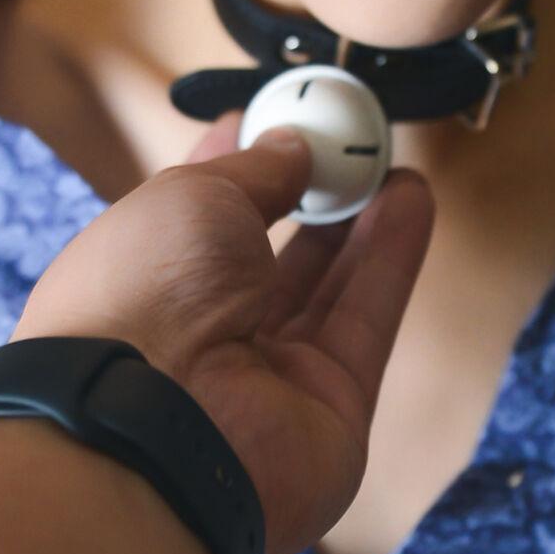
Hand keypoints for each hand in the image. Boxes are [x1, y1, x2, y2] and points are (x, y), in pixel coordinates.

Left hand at [10, 119, 433, 553]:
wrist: (158, 430)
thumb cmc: (143, 296)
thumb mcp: (190, 198)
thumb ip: (252, 171)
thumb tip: (291, 146)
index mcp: (141, 285)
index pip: (198, 222)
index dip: (241, 170)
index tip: (280, 123)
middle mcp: (198, 337)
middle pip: (269, 261)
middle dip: (313, 200)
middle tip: (354, 147)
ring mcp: (265, 379)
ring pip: (324, 292)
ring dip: (361, 226)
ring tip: (395, 167)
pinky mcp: (330, 408)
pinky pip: (364, 323)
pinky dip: (389, 262)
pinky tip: (413, 202)